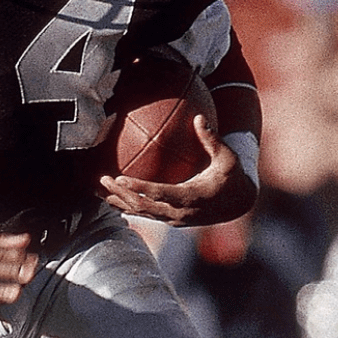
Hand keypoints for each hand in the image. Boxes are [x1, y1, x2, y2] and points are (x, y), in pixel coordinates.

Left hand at [99, 115, 256, 226]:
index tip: (120, 179)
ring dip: (119, 202)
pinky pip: (146, 214)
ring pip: (142, 213)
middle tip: (102, 180)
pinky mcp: (171, 221)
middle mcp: (181, 213)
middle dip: (121, 195)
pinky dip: (128, 206)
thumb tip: (198, 116)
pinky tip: (111, 198)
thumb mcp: (227, 157)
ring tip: (98, 190)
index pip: (161, 194)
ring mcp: (175, 220)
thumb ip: (212, 139)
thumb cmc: (232, 176)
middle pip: (145, 207)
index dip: (140, 188)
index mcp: (193, 196)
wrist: (238, 204)